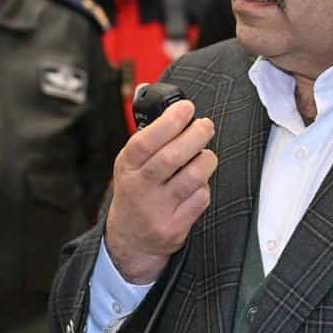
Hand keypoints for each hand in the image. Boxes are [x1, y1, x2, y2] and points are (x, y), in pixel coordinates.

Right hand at [104, 98, 216, 284]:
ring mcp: (156, 210)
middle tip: (205, 125)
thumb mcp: (130, 163)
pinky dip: (204, 187)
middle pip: (173, 157)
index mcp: (126, 167)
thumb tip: (150, 92)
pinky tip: (197, 184)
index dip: (169, 121)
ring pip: (193, 177)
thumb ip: (145, 132)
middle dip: (196, 135)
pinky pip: (201, 198)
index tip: (186, 108)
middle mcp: (139, 188)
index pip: (146, 141)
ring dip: (206, 160)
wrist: (130, 240)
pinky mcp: (174, 227)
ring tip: (205, 154)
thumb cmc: (136, 191)